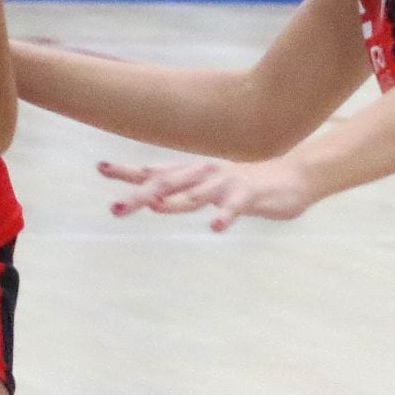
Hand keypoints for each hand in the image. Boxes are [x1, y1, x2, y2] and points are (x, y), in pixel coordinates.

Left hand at [99, 155, 318, 232]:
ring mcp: (225, 183)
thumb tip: (150, 200)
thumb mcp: (207, 186)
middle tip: (115, 208)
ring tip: (153, 209)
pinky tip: (215, 227)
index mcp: (193, 173)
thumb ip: (179, 192)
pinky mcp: (248, 195)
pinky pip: (234, 208)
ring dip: (173, 203)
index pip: (154, 171)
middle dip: (139, 194)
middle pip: (166, 184)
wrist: (293, 177)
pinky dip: (224, 216)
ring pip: (195, 194)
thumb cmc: (244, 184)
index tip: (101, 167)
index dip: (128, 171)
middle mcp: (204, 174)